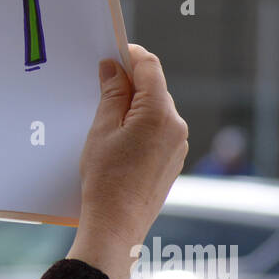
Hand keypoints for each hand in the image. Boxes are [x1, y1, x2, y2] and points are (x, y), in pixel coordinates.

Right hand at [66, 44, 188, 278]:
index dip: (130, 54)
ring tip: (106, 121)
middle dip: (129, 83)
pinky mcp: (173, 160)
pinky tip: (119, 141)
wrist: (118, 225)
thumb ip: (111, 94)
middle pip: (154, 88)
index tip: (111, 53)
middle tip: (100, 87)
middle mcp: (176, 126)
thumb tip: (113, 67)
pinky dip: (141, 126)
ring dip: (134, 106)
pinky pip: (159, 131)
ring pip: (156, 110)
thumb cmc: (106, 179)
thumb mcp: (102, 129)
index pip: (149, 67)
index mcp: (160, 113)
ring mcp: (178, 145)